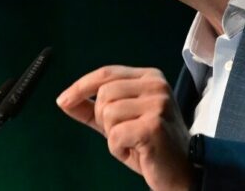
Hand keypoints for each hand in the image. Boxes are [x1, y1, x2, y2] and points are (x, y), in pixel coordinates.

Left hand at [57, 66, 192, 190]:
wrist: (181, 172)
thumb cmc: (151, 145)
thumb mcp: (119, 122)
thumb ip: (93, 110)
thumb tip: (63, 100)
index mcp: (150, 77)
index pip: (107, 73)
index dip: (81, 86)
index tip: (63, 101)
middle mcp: (156, 85)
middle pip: (104, 94)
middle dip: (103, 119)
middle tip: (122, 134)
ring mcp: (157, 104)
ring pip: (108, 114)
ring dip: (112, 136)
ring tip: (132, 142)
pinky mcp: (153, 125)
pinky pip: (115, 135)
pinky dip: (118, 149)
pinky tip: (136, 152)